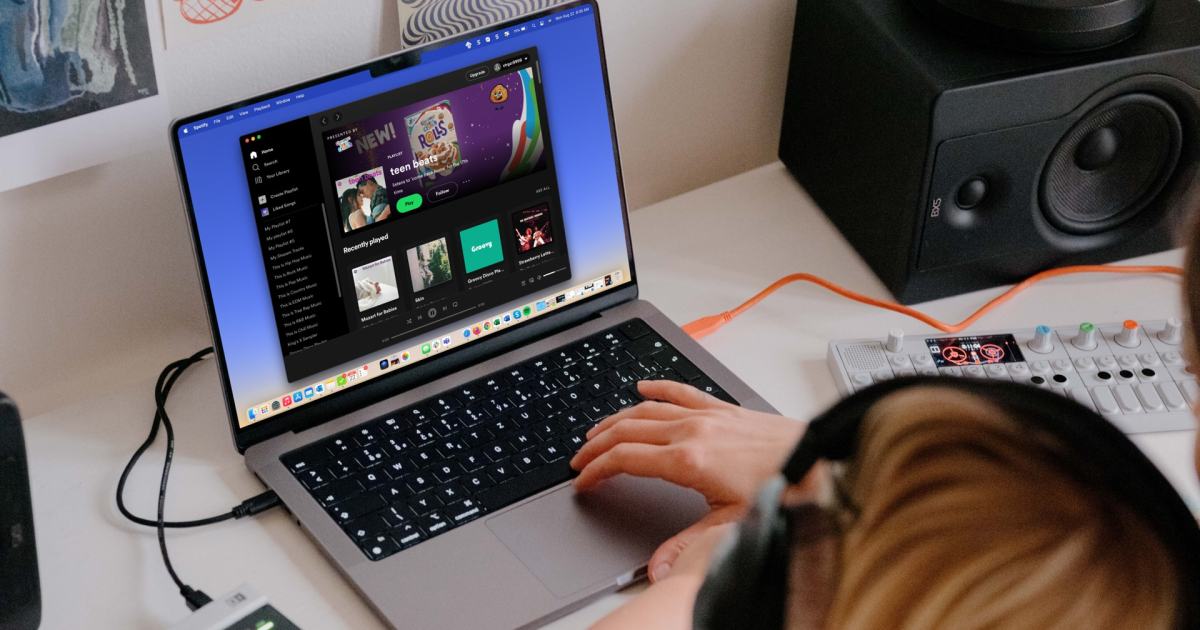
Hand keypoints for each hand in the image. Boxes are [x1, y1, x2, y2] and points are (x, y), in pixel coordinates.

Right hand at [570, 380, 806, 581]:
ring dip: (616, 419)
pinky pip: (680, 391)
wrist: (817, 460)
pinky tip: (642, 387)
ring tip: (597, 431)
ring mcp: (707, 415)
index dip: (597, 470)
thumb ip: (688, 543)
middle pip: (627, 431)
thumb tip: (658, 567)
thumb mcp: (730, 522)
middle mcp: (693, 431)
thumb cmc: (781, 488)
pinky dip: (657, 388)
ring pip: (646, 410)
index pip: (626, 460)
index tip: (584, 481)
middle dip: (596, 445)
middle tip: (579, 460)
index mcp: (688, 461)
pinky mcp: (723, 408)